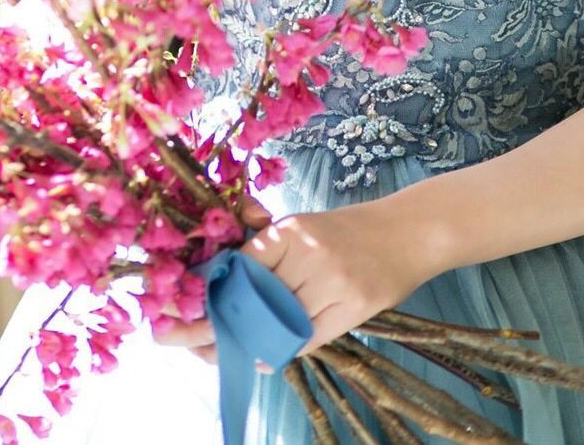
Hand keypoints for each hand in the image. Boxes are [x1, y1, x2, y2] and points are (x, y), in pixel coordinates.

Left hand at [155, 195, 435, 365]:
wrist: (405, 232)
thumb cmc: (345, 230)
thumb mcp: (302, 226)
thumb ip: (265, 248)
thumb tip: (218, 275)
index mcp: (292, 230)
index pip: (240, 266)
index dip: (208, 291)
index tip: (178, 309)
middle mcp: (310, 255)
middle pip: (254, 299)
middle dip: (216, 322)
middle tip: (179, 339)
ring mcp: (333, 284)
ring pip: (278, 323)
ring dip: (245, 340)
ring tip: (215, 350)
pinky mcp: (353, 310)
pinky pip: (306, 339)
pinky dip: (278, 350)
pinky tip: (257, 356)